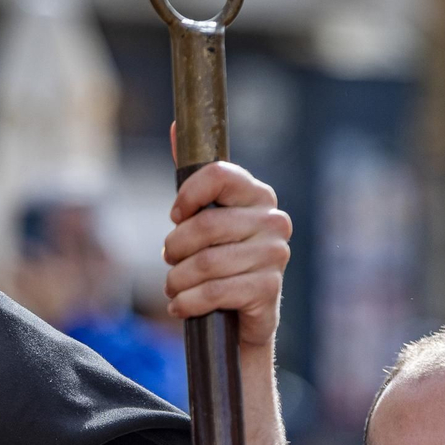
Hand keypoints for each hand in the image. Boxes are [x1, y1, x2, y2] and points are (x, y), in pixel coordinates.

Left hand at [162, 161, 292, 351]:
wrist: (243, 318)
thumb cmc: (221, 261)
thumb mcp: (207, 218)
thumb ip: (194, 177)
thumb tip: (176, 126)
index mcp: (258, 195)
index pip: (218, 174)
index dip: (188, 196)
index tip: (175, 216)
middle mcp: (274, 220)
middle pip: (205, 225)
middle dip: (175, 248)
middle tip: (169, 261)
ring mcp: (275, 255)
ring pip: (206, 263)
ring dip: (177, 280)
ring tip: (173, 288)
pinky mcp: (270, 290)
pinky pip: (215, 291)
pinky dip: (188, 302)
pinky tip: (180, 306)